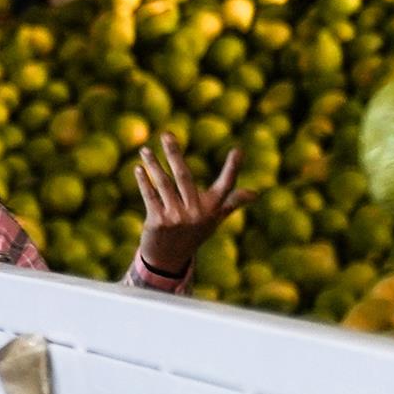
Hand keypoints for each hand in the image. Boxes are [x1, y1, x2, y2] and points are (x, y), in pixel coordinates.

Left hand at [129, 140, 252, 281]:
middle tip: (166, 134)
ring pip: (163, 184)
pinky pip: (150, 196)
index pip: (226, 185)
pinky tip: (138, 169)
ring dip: (153, 165)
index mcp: (212, 209)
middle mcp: (196, 213)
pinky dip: (144, 182)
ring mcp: (176, 217)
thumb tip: (255, 193)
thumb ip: (231, 202)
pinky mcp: (158, 221)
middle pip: (184, 177)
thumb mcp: (215, 218)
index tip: (238, 150)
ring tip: (144, 150)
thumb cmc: (194, 233)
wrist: (169, 259)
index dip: (233, 168)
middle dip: (174, 154)